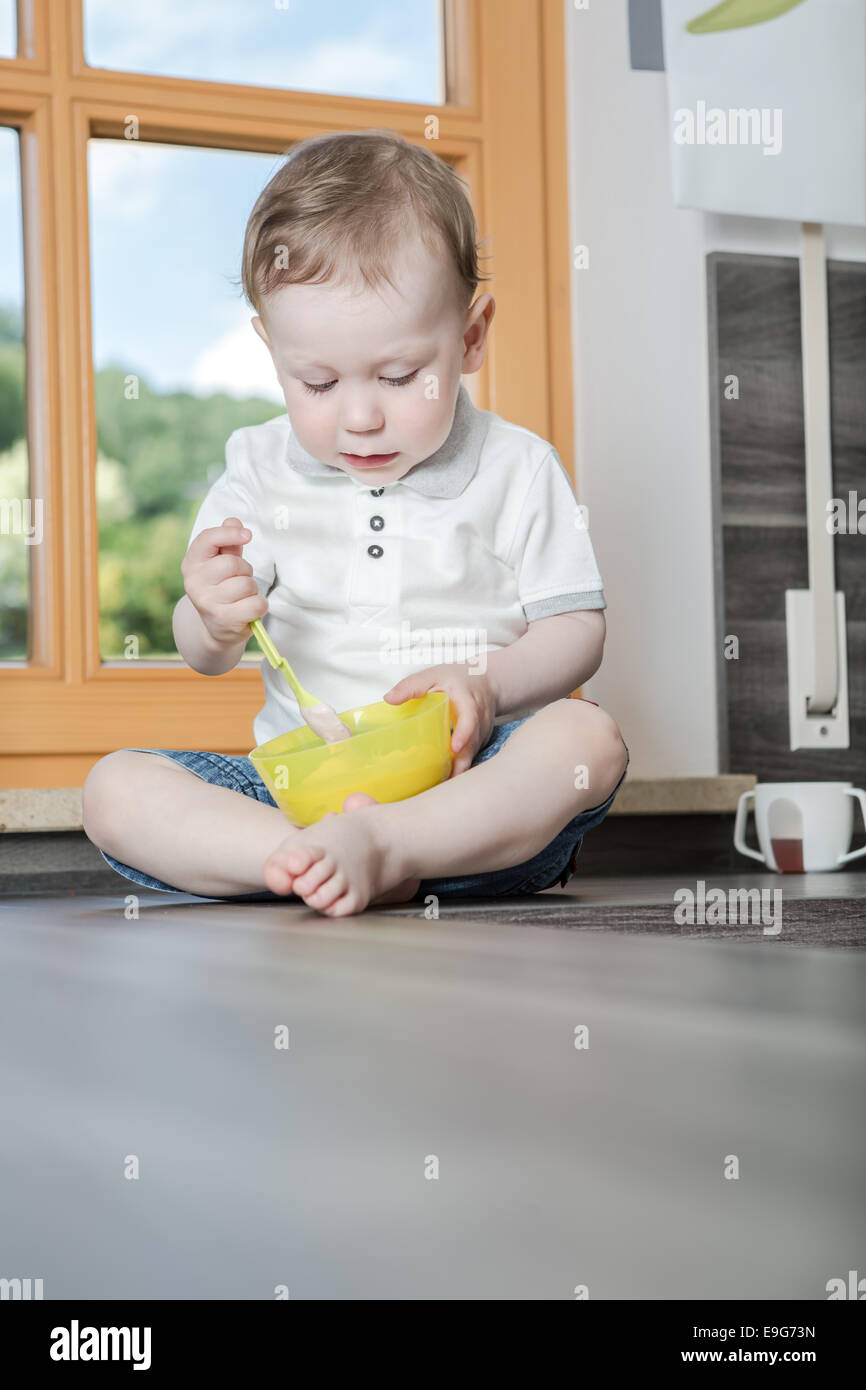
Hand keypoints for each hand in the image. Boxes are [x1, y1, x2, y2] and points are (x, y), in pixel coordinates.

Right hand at [181, 515, 267, 645]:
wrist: (217, 628)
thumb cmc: (222, 587)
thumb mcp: (222, 562)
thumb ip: (228, 542)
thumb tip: (233, 521)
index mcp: (191, 563)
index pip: (207, 539)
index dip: (230, 533)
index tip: (247, 535)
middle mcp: (194, 583)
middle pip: (232, 563)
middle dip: (245, 569)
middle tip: (239, 579)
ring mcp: (208, 603)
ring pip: (246, 584)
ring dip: (252, 589)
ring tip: (241, 596)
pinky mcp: (225, 620)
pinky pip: (256, 604)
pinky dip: (259, 605)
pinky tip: (247, 609)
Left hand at [383, 663, 496, 777]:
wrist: (487, 681)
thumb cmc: (457, 678)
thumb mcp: (434, 675)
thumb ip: (412, 686)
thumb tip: (389, 699)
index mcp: (469, 701)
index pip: (470, 719)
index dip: (463, 734)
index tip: (454, 747)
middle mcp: (480, 721)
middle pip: (472, 745)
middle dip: (460, 764)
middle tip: (444, 780)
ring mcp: (482, 734)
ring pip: (471, 756)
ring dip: (457, 771)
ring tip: (439, 786)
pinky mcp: (479, 743)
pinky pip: (469, 758)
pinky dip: (457, 769)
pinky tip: (442, 781)